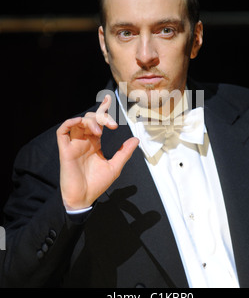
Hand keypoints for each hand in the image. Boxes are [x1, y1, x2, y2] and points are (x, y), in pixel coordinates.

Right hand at [56, 95, 138, 209]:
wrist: (84, 198)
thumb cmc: (97, 184)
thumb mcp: (115, 167)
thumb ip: (124, 152)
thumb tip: (136, 139)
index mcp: (95, 143)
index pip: (99, 122)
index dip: (103, 109)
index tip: (109, 98)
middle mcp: (84, 141)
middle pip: (90, 119)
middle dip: (101, 116)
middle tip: (112, 125)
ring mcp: (74, 144)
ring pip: (78, 122)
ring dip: (90, 121)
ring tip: (100, 130)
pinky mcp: (65, 149)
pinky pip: (62, 131)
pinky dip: (70, 123)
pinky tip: (80, 122)